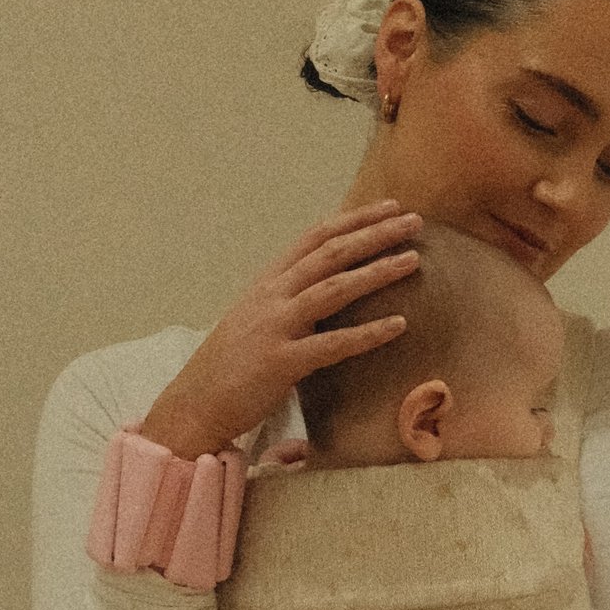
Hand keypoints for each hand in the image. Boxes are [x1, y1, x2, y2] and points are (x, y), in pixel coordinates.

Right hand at [139, 204, 421, 455]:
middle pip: (330, 254)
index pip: (316, 237)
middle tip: (415, 220)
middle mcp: (272, 295)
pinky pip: (332, 344)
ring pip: (333, 289)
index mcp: (268, 281)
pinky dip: (368, 334)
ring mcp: (275, 327)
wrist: (194, 404)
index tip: (390, 206)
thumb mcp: (257, 316)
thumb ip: (289, 296)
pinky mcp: (281, 362)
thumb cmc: (231, 364)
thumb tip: (331, 282)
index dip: (355, 219)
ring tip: (413, 260)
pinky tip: (399, 326)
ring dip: (377, 272)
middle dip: (375, 233)